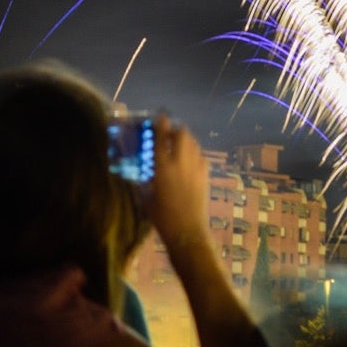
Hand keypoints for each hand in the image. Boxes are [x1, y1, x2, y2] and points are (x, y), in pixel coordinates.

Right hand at [142, 114, 208, 243]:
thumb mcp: (146, 197)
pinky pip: (199, 154)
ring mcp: (196, 167)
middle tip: (167, 134)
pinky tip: (187, 158)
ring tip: (176, 144)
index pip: (160, 138)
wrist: (188, 231)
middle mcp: (181, 163)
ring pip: (192, 142)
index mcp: (163, 168)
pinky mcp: (205, 174)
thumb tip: (141, 171)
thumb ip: (144, 181)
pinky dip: (193, 151)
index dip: (160, 124)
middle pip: (181, 134)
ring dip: (184, 138)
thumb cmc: (162, 217)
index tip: (159, 115)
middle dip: (174, 129)